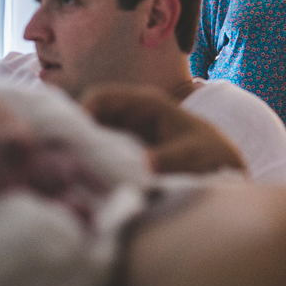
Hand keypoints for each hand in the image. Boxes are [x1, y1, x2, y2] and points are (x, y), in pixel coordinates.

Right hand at [82, 84, 246, 175]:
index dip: (81, 112)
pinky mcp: (124, 155)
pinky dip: (90, 168)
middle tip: (59, 163)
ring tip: (66, 178)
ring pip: (90, 139)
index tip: (70, 139)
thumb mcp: (192, 156)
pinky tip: (83, 187)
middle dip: (73, 137)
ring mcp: (126, 135)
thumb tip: (142, 166)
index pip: (103, 97)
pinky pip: (99, 157)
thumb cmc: (212, 156)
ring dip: (79, 155)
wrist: (226, 172)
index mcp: (146, 104)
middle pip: (89, 119)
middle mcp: (131, 116)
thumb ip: (167, 159)